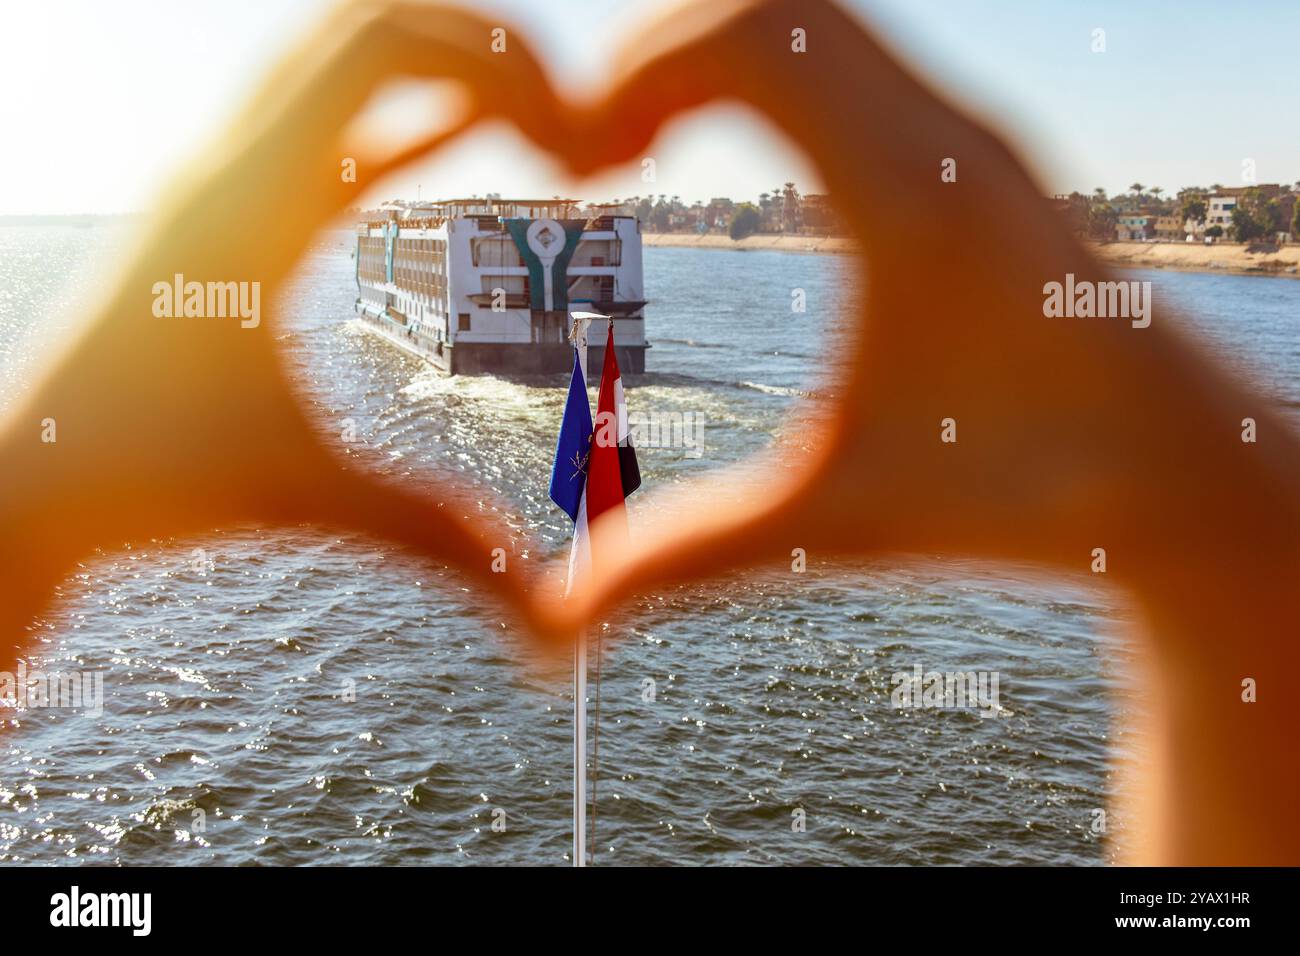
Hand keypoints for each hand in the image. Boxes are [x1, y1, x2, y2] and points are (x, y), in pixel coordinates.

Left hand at [0, 1, 571, 667]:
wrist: (29, 484)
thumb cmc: (144, 480)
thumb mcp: (307, 495)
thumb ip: (437, 537)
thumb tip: (552, 601)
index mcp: (252, 202)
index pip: (380, 47)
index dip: (495, 64)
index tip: (565, 141)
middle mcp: (231, 165)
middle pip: (364, 24)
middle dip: (479, 48)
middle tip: (562, 116)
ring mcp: (223, 182)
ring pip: (339, 65)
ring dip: (438, 75)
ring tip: (528, 125)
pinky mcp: (229, 216)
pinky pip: (328, 134)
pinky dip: (403, 123)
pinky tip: (459, 150)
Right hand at [555, 0, 1299, 863]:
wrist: (1184, 471)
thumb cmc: (1026, 492)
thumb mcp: (837, 523)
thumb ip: (689, 557)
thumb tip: (561, 614)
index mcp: (909, 202)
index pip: (751, 37)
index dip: (636, 73)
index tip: (589, 168)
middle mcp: (946, 137)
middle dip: (657, 51)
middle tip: (602, 148)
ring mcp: (968, 132)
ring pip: (816, 14)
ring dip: (714, 53)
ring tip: (647, 144)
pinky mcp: (975, 150)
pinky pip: (853, 54)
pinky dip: (770, 70)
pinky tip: (738, 158)